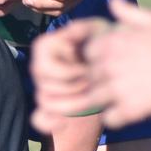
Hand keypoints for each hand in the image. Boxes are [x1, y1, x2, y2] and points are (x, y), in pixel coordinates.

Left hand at [23, 0, 84, 15]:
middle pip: (63, 4)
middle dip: (43, 4)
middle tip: (26, 0)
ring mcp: (72, 0)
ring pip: (57, 11)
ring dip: (40, 8)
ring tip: (26, 0)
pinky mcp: (64, 4)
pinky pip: (53, 11)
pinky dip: (41, 9)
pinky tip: (31, 1)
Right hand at [30, 17, 112, 133]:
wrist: (111, 62)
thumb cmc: (103, 42)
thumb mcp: (96, 30)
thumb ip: (82, 28)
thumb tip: (69, 31)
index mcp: (45, 47)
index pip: (43, 64)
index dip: (67, 71)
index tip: (87, 68)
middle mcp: (40, 66)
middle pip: (43, 84)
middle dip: (71, 87)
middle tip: (91, 84)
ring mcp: (43, 86)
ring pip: (44, 99)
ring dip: (69, 102)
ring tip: (89, 95)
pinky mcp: (50, 104)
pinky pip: (40, 118)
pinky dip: (49, 122)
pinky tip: (63, 122)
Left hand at [82, 0, 150, 126]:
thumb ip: (127, 12)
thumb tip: (112, 0)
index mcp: (112, 44)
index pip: (88, 54)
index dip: (97, 60)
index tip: (109, 64)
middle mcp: (110, 66)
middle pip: (90, 77)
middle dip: (99, 80)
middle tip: (115, 83)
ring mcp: (118, 89)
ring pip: (94, 98)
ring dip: (104, 99)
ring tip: (119, 99)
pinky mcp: (130, 109)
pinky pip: (109, 118)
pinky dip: (114, 117)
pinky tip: (126, 112)